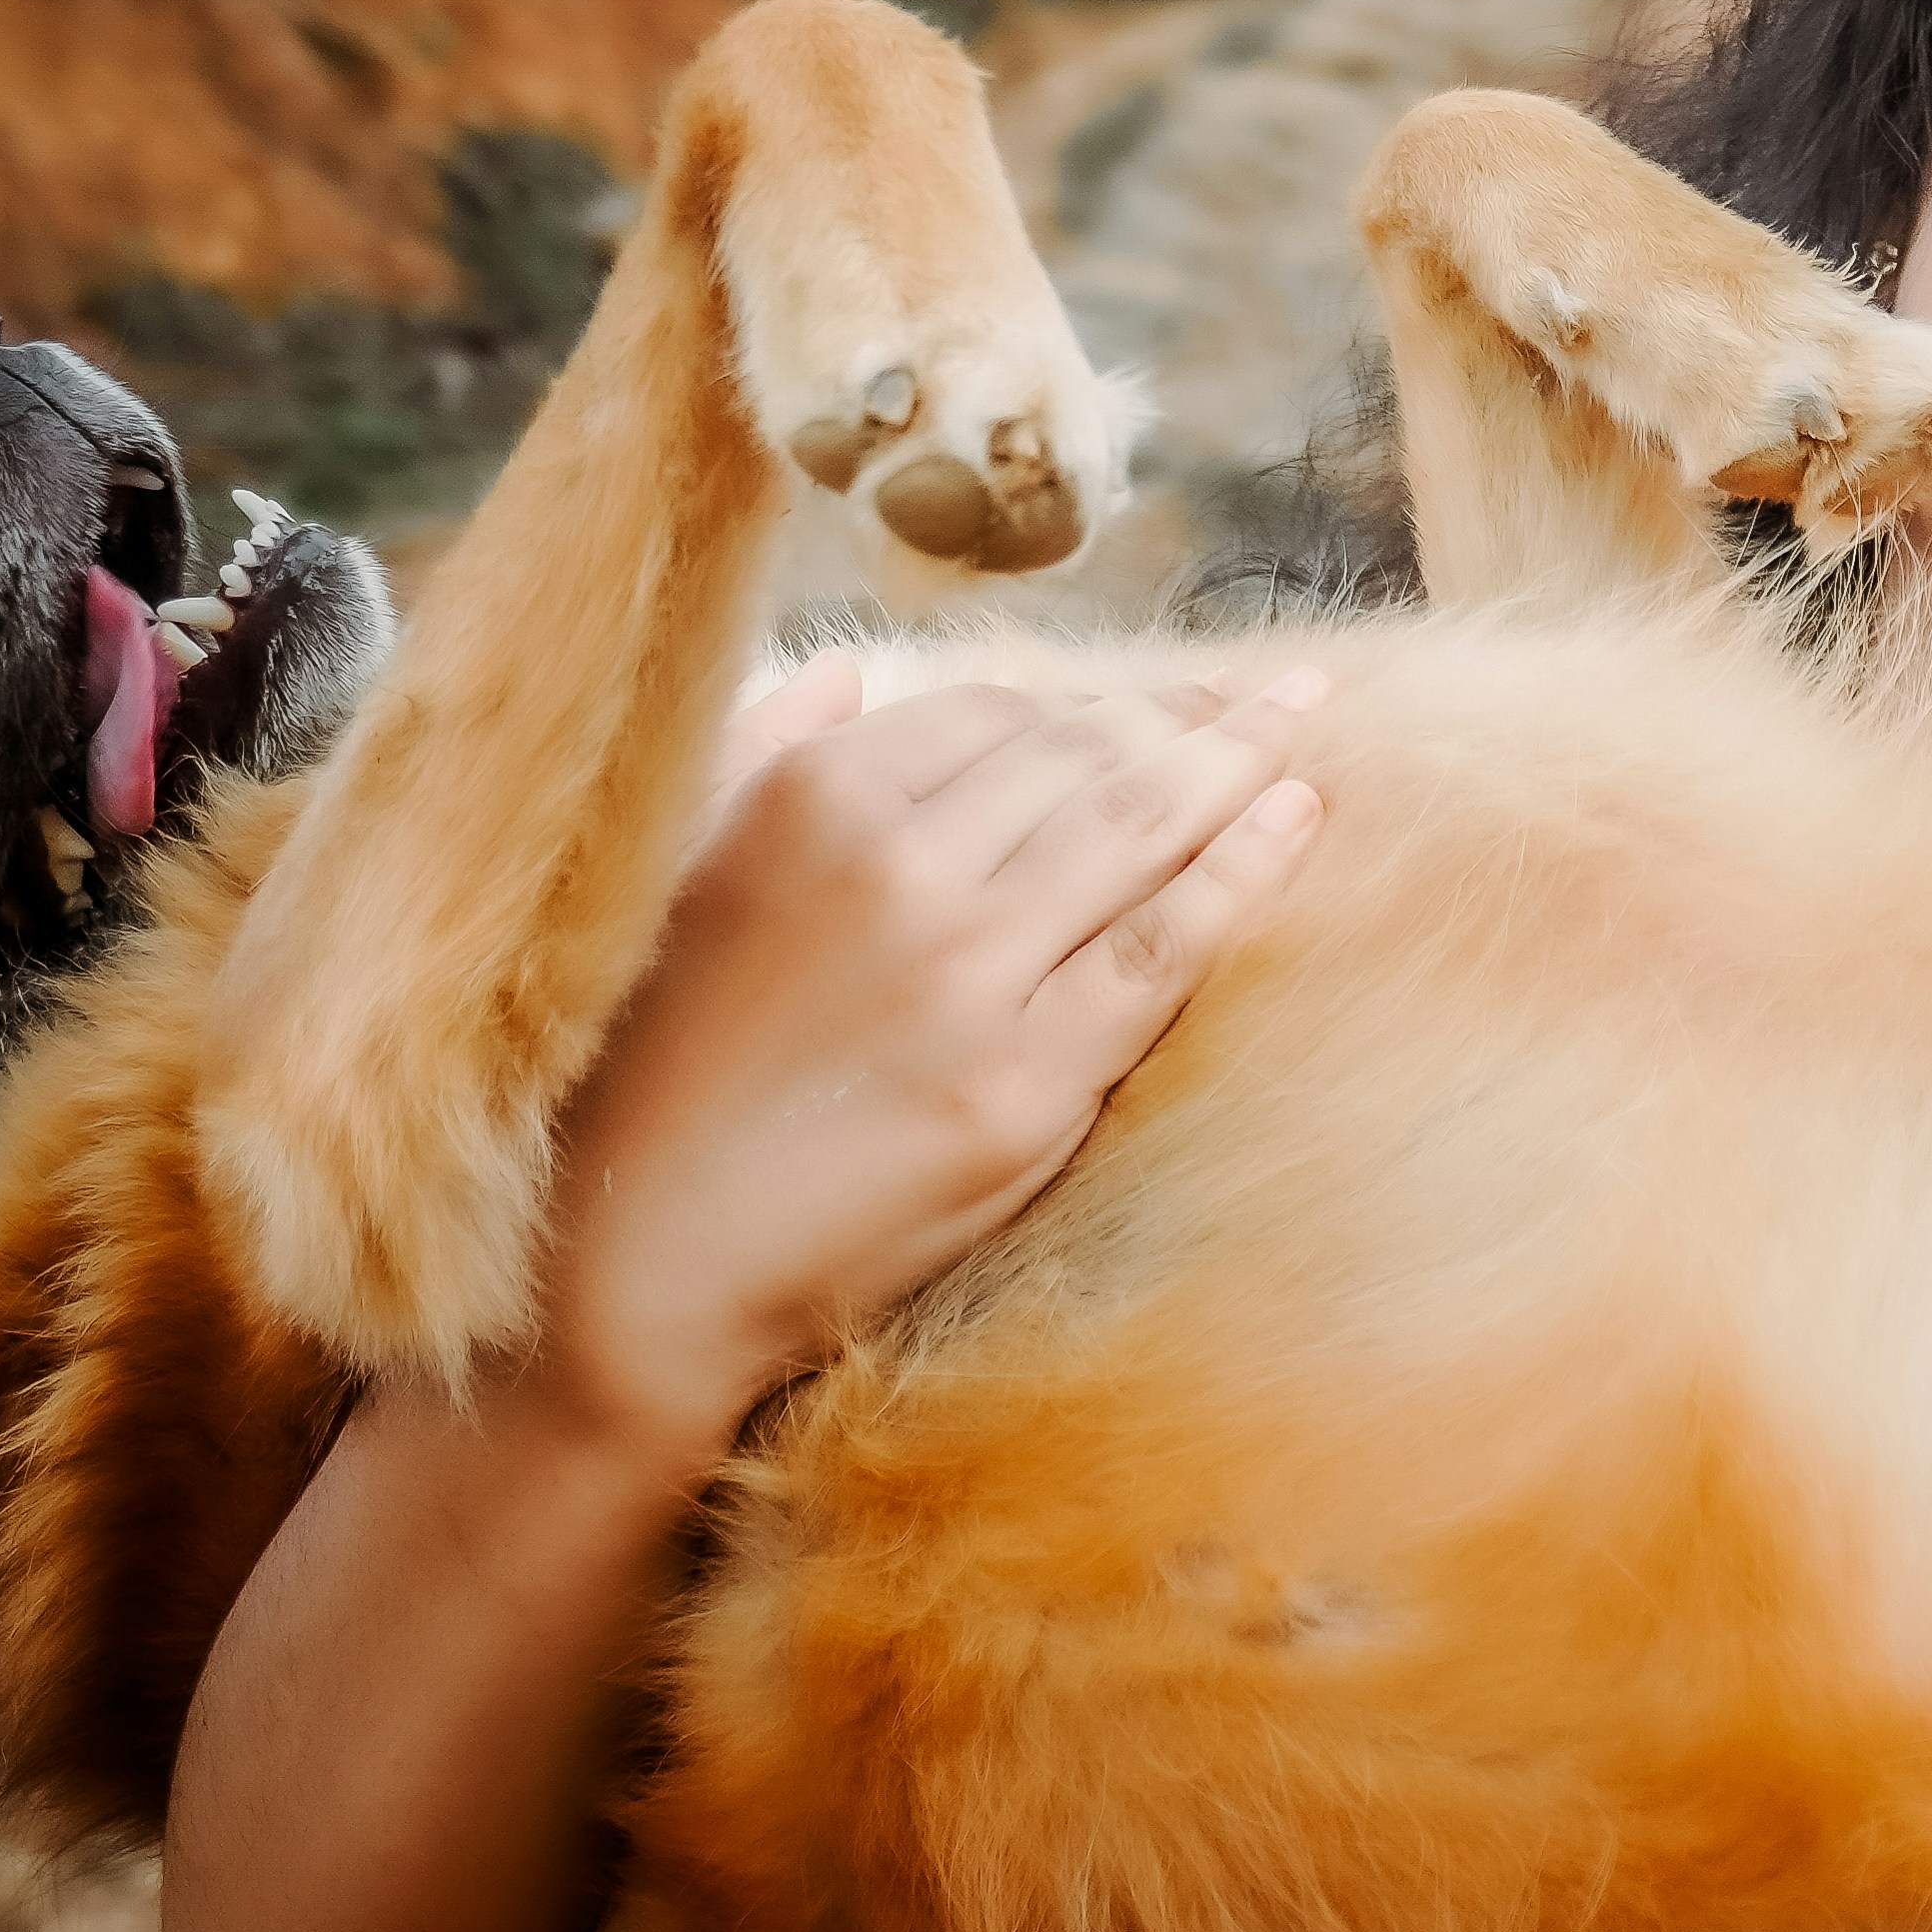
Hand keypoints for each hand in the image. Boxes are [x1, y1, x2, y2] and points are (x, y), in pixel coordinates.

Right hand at [533, 655, 1326, 1453]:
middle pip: (1086, 757)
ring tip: (1303, 723)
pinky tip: (1296, 819)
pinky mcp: (1025, 1084)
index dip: (1092, 700)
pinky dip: (1244, 870)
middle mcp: (898, 866)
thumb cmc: (642, 1070)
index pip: (996, 711)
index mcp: (810, 800)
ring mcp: (969, 975)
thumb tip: (849, 668)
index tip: (1156, 699)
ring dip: (1240, 763)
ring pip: (1140, 830)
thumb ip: (761, 752)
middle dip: (1190, 716)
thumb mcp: (671, 871)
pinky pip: (1164, 949)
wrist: (629, 1263)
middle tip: (1274, 695)